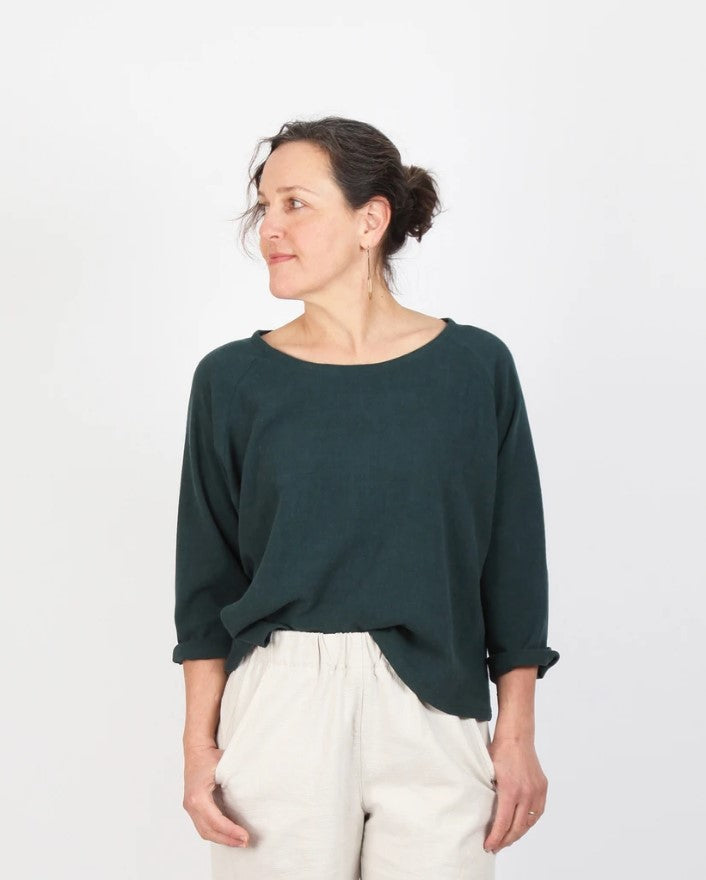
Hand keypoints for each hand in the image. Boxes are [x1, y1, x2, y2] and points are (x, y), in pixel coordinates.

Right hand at [182, 742, 249, 847]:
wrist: (196, 750)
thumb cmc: (210, 756)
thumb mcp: (224, 766)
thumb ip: (235, 781)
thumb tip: (253, 794)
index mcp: (197, 796)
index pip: (215, 821)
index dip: (230, 831)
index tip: (245, 836)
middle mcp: (191, 804)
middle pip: (208, 831)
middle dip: (227, 839)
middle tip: (245, 842)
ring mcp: (190, 807)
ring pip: (204, 831)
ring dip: (222, 839)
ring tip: (239, 841)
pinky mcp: (193, 808)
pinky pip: (203, 825)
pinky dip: (216, 832)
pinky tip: (228, 834)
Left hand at [483, 737, 546, 853]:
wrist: (516, 736)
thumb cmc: (499, 751)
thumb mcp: (488, 773)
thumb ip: (489, 794)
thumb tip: (484, 814)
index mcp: (511, 790)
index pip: (504, 823)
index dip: (496, 837)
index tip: (489, 846)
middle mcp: (526, 793)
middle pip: (518, 827)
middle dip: (506, 840)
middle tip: (496, 846)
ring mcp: (537, 791)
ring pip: (529, 822)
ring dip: (518, 833)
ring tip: (507, 839)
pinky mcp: (542, 787)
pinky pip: (538, 811)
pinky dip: (529, 821)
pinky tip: (521, 825)